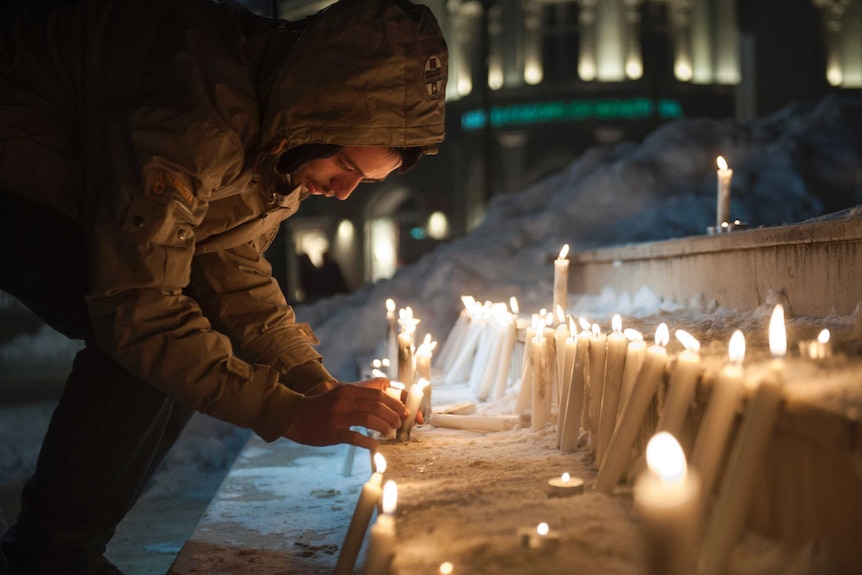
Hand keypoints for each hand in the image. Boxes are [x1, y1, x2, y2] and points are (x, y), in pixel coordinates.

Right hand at [284, 377, 407, 448]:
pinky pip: (356, 438)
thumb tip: (380, 403)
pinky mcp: (333, 433)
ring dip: (383, 427)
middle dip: (392, 416)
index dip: (394, 404)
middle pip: (377, 407)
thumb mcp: (337, 394)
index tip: (404, 412)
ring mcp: (338, 417)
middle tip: (399, 424)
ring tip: (389, 433)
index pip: (378, 395)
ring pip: (369, 420)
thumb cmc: (319, 407)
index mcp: (347, 391)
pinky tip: (374, 445)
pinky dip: (368, 442)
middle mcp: (344, 401)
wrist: (294, 416)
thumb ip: (356, 396)